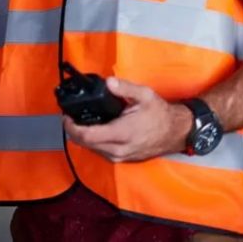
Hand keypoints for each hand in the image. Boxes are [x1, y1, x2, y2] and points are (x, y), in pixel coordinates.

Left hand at [63, 77, 192, 161]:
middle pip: (85, 144)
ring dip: (82, 137)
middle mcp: (119, 149)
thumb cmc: (160, 115)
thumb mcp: (144, 95)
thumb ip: (124, 88)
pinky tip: (94, 131)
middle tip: (70, 118)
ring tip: (80, 122)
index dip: (72, 127)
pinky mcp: (123, 159)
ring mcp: (121, 156)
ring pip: (92, 149)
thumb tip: (108, 83)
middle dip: (73, 131)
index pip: (87, 136)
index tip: (66, 117)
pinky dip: (93, 143)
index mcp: (122, 133)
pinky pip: (101, 152)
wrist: (176, 133)